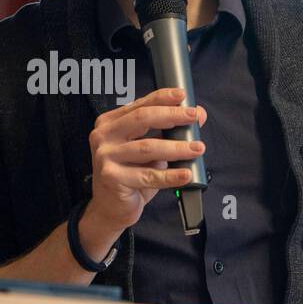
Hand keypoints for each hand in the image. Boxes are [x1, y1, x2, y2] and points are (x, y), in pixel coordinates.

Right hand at [84, 86, 207, 237]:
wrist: (111, 207)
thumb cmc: (131, 174)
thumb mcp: (149, 148)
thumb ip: (167, 130)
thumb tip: (198, 115)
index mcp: (110, 123)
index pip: (139, 104)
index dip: (162, 98)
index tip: (182, 95)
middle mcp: (104, 136)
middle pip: (142, 119)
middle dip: (172, 116)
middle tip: (193, 117)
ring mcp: (105, 157)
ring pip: (147, 147)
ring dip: (176, 147)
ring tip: (197, 148)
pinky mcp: (112, 177)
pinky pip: (147, 176)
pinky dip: (170, 175)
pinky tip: (185, 174)